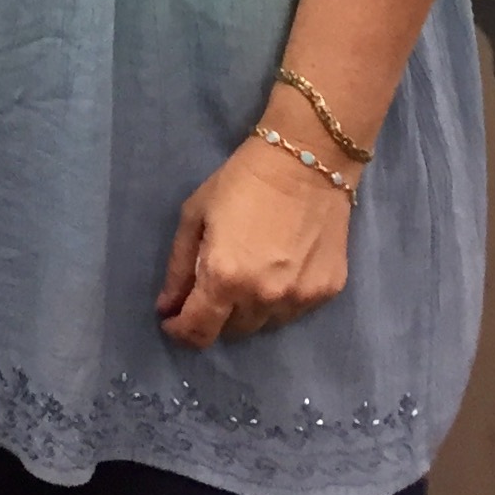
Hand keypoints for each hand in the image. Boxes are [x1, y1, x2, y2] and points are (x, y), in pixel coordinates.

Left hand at [156, 134, 352, 348]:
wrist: (306, 162)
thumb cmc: (241, 183)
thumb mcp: (195, 216)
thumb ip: (179, 267)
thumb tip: (166, 307)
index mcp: (225, 277)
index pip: (199, 331)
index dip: (181, 332)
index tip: (172, 321)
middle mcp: (263, 297)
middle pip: (232, 331)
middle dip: (214, 315)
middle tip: (213, 285)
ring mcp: (300, 299)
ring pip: (264, 324)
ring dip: (248, 310)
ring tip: (248, 273)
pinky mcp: (327, 292)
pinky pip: (294, 311)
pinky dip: (280, 300)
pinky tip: (279, 268)